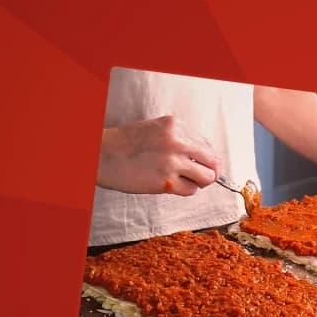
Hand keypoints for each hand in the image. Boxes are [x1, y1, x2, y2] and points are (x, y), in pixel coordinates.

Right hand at [97, 115, 220, 194]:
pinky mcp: (166, 181)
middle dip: (208, 172)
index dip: (205, 158)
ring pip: (207, 177)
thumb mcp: (156, 130)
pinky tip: (170, 185)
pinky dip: (185, 190)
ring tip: (183, 181)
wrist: (103, 155)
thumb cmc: (126, 144)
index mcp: (176, 126)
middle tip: (199, 177)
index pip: (207, 145)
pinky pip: (191, 190)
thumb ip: (179, 139)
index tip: (199, 164)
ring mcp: (173, 162)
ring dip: (198, 182)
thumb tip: (202, 156)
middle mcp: (178, 141)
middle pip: (213, 162)